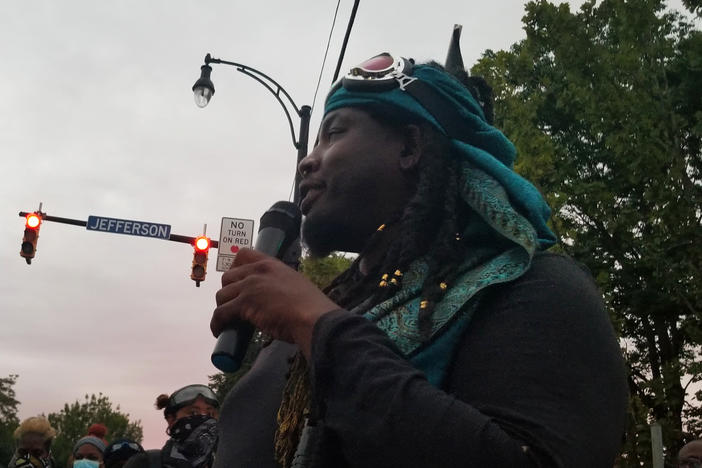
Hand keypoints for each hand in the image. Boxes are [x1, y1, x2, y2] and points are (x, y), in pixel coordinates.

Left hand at [211, 248, 339, 356]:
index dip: (235, 268)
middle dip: (228, 291)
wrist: (313, 317)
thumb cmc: (311, 307)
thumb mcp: (296, 285)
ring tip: (227, 320)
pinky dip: (217, 323)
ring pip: (222, 295)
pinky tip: (219, 330)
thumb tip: (274, 298)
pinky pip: (221, 313)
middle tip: (233, 305)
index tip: (235, 280)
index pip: (244, 254)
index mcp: (272, 265)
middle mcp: (258, 271)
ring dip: (222, 308)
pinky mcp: (244, 303)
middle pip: (228, 277)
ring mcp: (250, 286)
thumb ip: (281, 285)